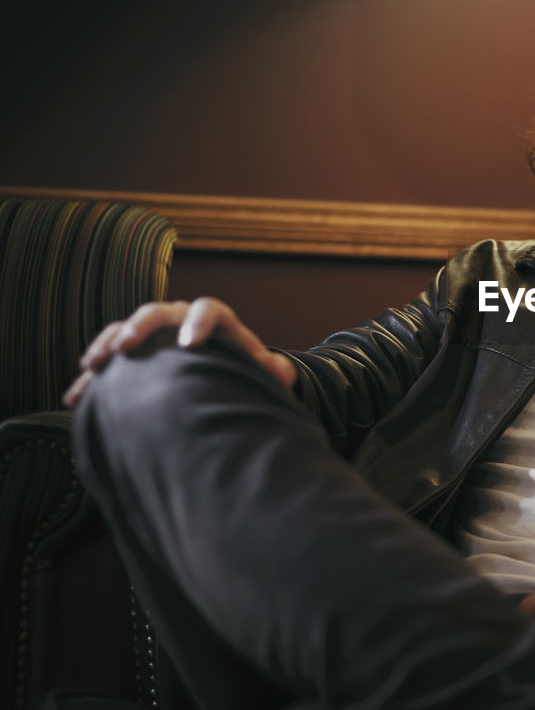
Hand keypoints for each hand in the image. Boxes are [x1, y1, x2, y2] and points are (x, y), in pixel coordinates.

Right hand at [63, 297, 295, 406]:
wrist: (215, 373)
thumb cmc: (239, 370)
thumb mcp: (255, 370)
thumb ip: (267, 371)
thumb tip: (284, 373)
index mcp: (214, 320)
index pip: (208, 310)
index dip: (199, 323)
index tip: (190, 345)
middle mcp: (178, 319)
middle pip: (156, 313)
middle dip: (140, 328)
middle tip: (126, 348)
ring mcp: (151, 334)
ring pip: (123, 329)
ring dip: (106, 346)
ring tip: (91, 367)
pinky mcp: (129, 355)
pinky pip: (105, 361)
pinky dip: (90, 381)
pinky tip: (74, 399)